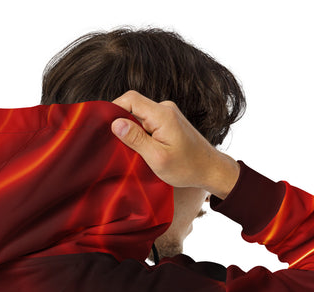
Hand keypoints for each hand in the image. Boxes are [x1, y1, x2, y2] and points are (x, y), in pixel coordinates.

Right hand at [110, 90, 239, 198]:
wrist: (211, 169)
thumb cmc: (187, 168)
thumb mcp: (157, 158)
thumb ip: (136, 139)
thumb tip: (114, 123)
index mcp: (162, 114)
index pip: (130, 99)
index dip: (113, 109)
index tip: (103, 128)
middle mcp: (165, 109)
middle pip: (133, 107)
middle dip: (121, 124)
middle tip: (116, 145)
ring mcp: (168, 114)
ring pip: (140, 116)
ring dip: (132, 132)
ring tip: (131, 151)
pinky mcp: (169, 122)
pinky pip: (148, 122)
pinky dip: (141, 134)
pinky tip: (142, 150)